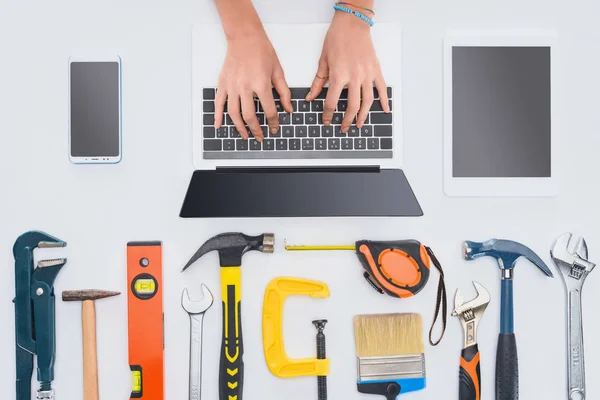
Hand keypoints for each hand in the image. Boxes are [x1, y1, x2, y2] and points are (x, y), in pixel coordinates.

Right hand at [215, 31, 292, 141]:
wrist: (244, 37)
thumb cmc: (262, 51)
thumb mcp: (278, 71)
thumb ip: (283, 92)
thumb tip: (288, 109)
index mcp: (260, 84)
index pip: (269, 110)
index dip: (273, 122)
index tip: (274, 128)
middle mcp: (244, 87)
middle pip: (250, 116)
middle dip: (256, 130)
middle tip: (260, 137)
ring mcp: (232, 86)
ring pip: (233, 113)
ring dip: (239, 127)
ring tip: (245, 136)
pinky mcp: (222, 84)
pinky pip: (218, 103)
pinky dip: (218, 116)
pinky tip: (219, 126)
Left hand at [306, 10, 389, 132]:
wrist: (352, 23)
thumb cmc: (337, 38)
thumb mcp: (323, 61)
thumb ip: (318, 82)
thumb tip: (311, 97)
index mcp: (339, 75)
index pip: (332, 102)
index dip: (328, 115)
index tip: (327, 121)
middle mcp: (355, 77)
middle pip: (352, 106)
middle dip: (347, 120)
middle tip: (343, 128)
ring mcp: (367, 74)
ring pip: (367, 101)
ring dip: (364, 116)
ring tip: (360, 124)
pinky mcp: (376, 70)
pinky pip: (382, 89)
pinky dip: (384, 101)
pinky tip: (384, 110)